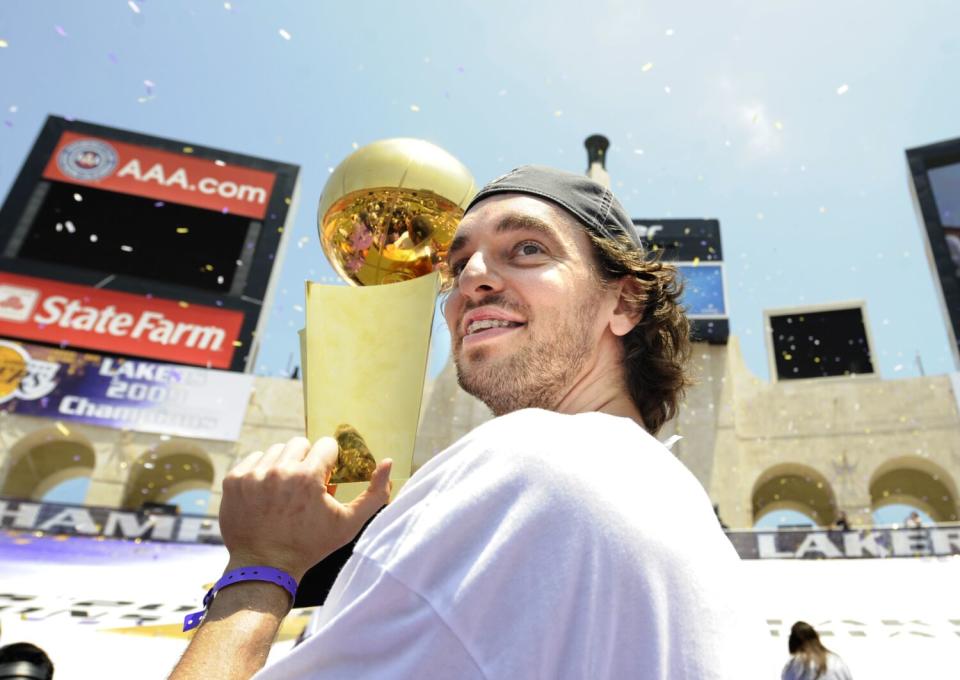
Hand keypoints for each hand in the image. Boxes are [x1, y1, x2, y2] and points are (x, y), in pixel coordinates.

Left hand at [218, 436, 391, 581]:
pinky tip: (267, 492)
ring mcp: (253, 474)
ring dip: (285, 464)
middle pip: (301, 443)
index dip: (329, 463)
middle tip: (305, 485)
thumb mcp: (349, 524)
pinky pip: (254, 458)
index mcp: (308, 477)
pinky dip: (262, 470)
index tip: (324, 481)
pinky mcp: (234, 480)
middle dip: (307, 460)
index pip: (326, 445)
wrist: (265, 567)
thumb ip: (375, 493)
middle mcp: (279, 470)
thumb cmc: (311, 546)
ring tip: (285, 490)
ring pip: (277, 450)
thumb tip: (388, 462)